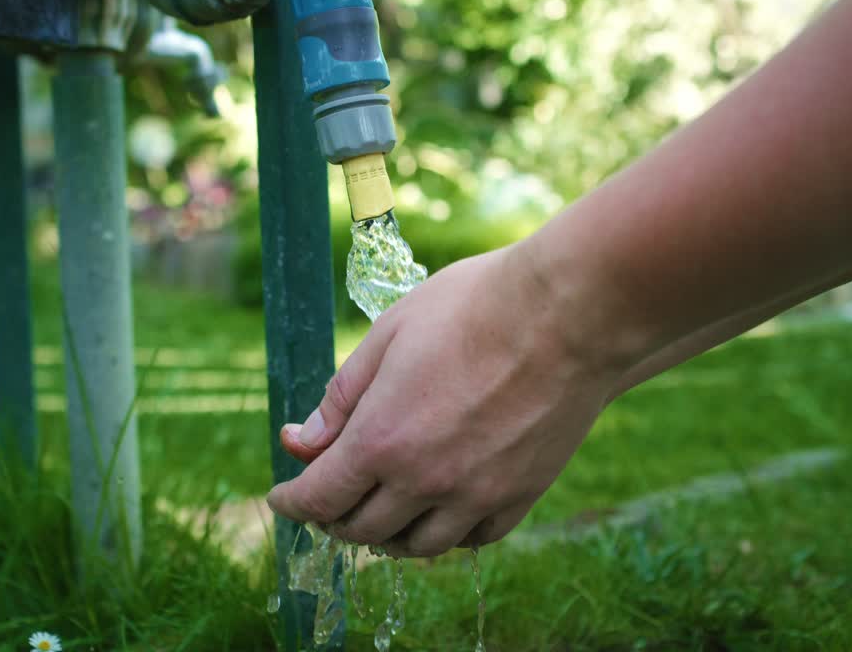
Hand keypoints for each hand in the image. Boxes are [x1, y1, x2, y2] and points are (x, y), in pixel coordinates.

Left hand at [266, 242, 619, 556]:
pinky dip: (446, 533)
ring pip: (415, 546)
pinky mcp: (520, 496)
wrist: (570, 312)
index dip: (291, 502)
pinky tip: (441, 509)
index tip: (281, 497)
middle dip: (332, 516)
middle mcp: (425, 481)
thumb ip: (342, 396)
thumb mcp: (389, 334)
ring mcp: (476, 496)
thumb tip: (300, 441)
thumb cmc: (473, 306)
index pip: (319, 498)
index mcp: (381, 440)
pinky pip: (472, 539)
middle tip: (328, 496)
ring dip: (386, 533)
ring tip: (381, 508)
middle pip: (360, 529)